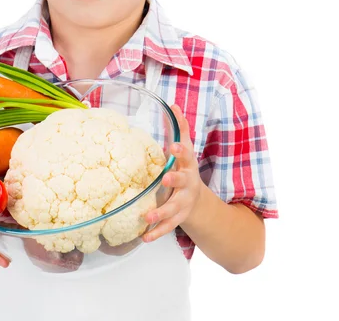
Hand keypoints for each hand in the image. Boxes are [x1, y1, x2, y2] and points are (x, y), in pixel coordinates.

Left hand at [142, 104, 203, 242]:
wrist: (198, 200)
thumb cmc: (185, 168)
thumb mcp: (185, 148)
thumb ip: (180, 128)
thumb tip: (173, 104)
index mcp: (188, 165)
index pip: (186, 155)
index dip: (180, 150)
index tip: (172, 146)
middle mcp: (188, 185)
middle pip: (184, 182)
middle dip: (175, 181)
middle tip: (165, 179)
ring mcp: (184, 203)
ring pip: (175, 209)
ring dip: (161, 213)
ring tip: (147, 216)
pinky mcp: (178, 218)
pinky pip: (168, 227)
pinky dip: (156, 232)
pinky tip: (144, 237)